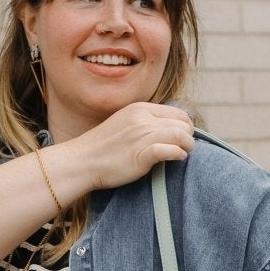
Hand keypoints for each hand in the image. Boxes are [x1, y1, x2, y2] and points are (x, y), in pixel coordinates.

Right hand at [52, 101, 193, 194]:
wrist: (81, 161)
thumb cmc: (102, 148)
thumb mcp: (124, 123)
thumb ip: (144, 122)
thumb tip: (166, 130)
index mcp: (140, 108)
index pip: (178, 112)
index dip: (185, 126)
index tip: (182, 138)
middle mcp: (143, 118)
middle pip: (182, 123)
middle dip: (188, 136)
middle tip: (184, 148)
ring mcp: (142, 135)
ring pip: (181, 135)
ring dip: (187, 146)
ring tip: (183, 154)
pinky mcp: (142, 154)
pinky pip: (171, 150)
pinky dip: (178, 155)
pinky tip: (177, 159)